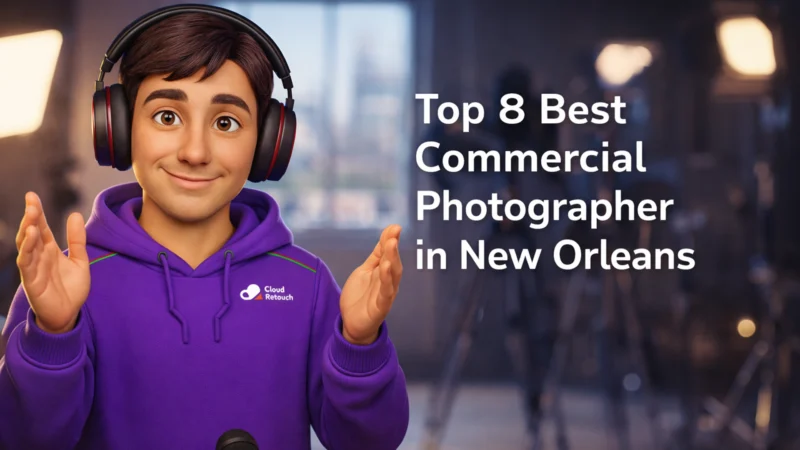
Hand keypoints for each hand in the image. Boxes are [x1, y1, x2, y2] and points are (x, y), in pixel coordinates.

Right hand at [15, 192, 89, 333]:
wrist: (69, 314)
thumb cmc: (71, 288)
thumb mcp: (80, 260)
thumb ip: (77, 239)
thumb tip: (75, 214)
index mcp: (49, 250)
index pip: (41, 227)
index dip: (37, 212)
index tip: (32, 195)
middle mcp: (39, 257)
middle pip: (31, 233)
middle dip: (30, 217)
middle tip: (31, 201)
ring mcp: (33, 268)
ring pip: (26, 246)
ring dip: (27, 231)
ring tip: (31, 216)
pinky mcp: (31, 281)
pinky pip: (26, 263)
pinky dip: (26, 250)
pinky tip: (30, 237)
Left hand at [339, 225, 402, 344]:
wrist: (352, 323)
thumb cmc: (360, 296)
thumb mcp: (365, 271)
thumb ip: (375, 256)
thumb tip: (386, 237)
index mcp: (383, 272)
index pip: (387, 253)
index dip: (390, 239)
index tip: (394, 226)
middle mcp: (388, 282)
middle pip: (393, 263)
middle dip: (393, 247)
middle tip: (394, 233)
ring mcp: (385, 294)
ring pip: (392, 276)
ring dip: (392, 260)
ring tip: (391, 245)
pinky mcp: (381, 307)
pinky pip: (386, 293)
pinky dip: (387, 281)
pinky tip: (385, 268)